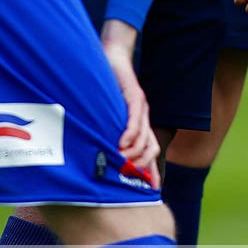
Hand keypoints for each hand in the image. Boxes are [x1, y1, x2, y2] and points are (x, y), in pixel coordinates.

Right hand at [99, 19, 157, 174]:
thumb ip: (105, 132)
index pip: (150, 153)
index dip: (152, 172)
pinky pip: (135, 118)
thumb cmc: (105, 87)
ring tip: (121, 161)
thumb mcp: (105, 115)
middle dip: (143, 167)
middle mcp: (143, 119)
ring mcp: (140, 108)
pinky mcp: (134, 95)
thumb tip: (95, 154)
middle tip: (128, 178)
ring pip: (144, 137)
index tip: (150, 190)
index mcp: (137, 125)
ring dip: (133, 152)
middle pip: (151, 149)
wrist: (112, 57)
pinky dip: (129, 133)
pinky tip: (122, 143)